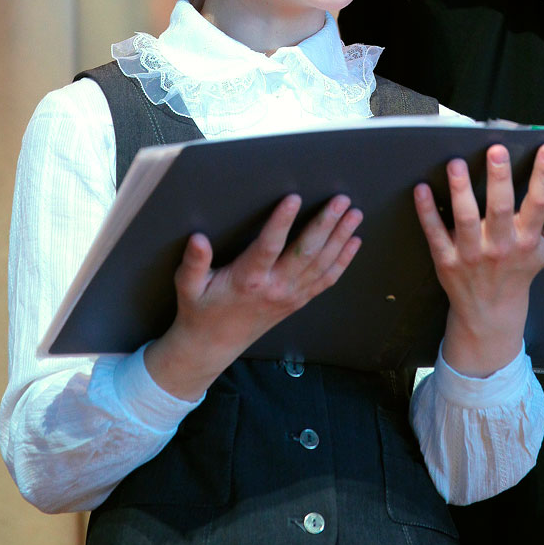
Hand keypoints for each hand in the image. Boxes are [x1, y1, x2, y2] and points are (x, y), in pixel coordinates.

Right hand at [145, 193, 361, 398]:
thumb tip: (197, 239)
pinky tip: (355, 242)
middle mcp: (275, 287)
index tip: (293, 198)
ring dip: (340, 237)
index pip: (268, 246)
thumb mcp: (188, 286)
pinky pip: (326, 280)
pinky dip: (343, 261)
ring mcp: (291, 295)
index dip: (282, 222)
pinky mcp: (298, 301)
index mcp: (248, 279)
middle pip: (306, 252)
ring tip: (355, 214)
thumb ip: (193, 263)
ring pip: (322, 264)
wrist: (214, 346)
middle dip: (326, 223)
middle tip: (341, 200)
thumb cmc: (200, 310)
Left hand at [413, 143, 543, 376]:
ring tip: (456, 164)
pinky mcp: (446, 260)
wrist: (490, 311)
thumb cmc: (519, 271)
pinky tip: (421, 189)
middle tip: (496, 150)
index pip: (539, 203)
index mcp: (527, 239)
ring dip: (460, 191)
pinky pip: (435, 233)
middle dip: (499, 179)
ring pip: (466, 219)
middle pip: (501, 208)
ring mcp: (471, 254)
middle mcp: (500, 246)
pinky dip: (427, 212)